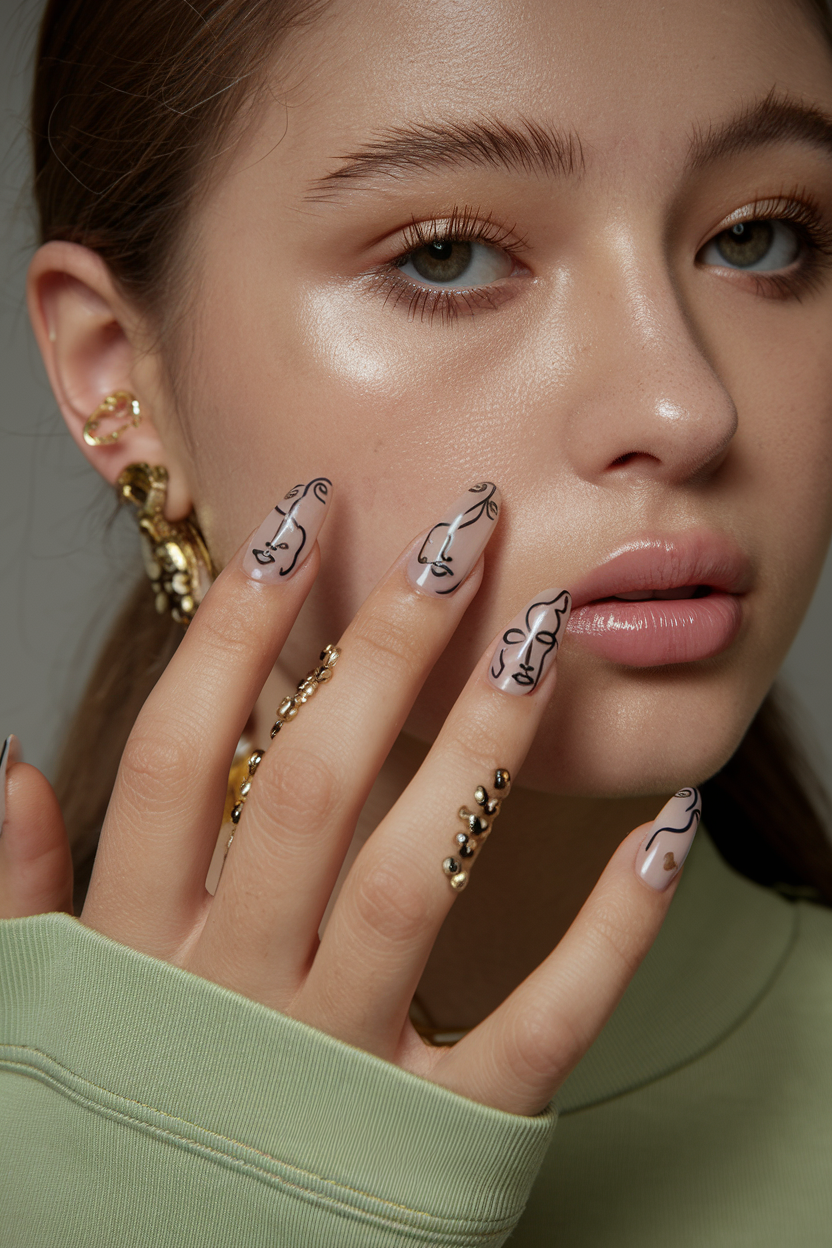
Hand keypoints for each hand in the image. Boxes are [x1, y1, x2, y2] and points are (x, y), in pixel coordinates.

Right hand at [0, 484, 694, 1116]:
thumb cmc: (116, 1132)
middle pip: (312, 786)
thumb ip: (21, 892)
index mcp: (138, 949)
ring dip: (484, 748)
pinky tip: (663, 832)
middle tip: (460, 534)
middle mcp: (234, 993)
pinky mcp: (438, 1134)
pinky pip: (536, 1026)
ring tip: (540, 632)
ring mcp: (337, 1064)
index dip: (235, 626)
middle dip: (385, 647)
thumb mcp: (46, 1010)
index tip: (298, 519)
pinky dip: (609, 933)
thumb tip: (9, 759)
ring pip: (418, 877)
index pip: (179, 750)